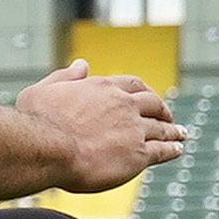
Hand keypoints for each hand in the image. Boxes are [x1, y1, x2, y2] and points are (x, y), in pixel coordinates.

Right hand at [15, 59, 186, 191]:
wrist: (47, 148)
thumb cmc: (38, 121)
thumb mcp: (44, 90)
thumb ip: (65, 77)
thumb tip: (81, 64)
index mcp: (102, 88)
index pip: (131, 85)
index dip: (143, 91)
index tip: (147, 97)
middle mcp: (123, 105)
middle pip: (152, 103)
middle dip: (163, 109)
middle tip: (168, 115)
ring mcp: (133, 129)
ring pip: (162, 127)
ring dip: (173, 130)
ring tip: (181, 134)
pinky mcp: (138, 154)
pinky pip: (162, 150)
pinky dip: (172, 149)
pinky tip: (177, 150)